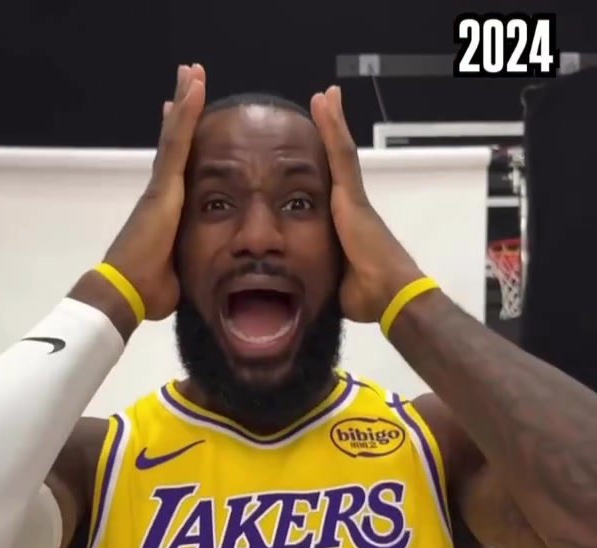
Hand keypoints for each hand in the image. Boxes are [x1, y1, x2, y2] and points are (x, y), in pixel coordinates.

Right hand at [102, 63, 205, 320]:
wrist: (128, 291)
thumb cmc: (151, 290)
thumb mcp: (179, 271)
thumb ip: (187, 261)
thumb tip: (199, 273)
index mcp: (165, 211)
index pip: (175, 169)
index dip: (179, 141)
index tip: (182, 117)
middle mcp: (160, 192)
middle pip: (174, 143)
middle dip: (181, 112)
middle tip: (189, 82)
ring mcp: (161, 186)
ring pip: (176, 134)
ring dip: (184, 101)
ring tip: (193, 72)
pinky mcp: (164, 185)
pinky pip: (178, 141)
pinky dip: (187, 112)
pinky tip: (194, 86)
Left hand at [311, 86, 424, 322]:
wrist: (388, 295)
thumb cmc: (367, 296)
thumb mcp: (337, 283)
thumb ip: (328, 276)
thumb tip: (315, 289)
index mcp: (347, 226)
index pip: (332, 190)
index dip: (326, 168)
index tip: (317, 154)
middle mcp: (352, 206)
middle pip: (337, 163)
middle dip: (331, 134)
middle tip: (323, 105)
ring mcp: (354, 198)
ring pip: (339, 152)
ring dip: (332, 122)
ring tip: (324, 95)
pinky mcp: (352, 195)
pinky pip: (341, 154)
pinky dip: (333, 127)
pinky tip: (325, 102)